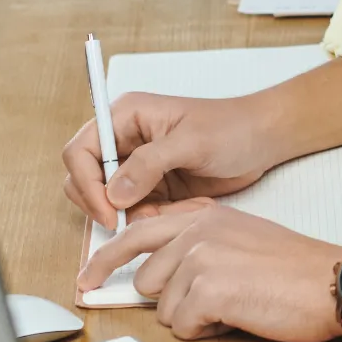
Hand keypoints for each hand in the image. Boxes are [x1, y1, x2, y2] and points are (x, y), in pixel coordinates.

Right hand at [62, 58, 341, 230]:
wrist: (262, 141)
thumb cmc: (231, 127)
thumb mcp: (191, 142)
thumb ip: (150, 164)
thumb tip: (115, 193)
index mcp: (125, 118)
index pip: (80, 151)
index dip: (86, 183)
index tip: (109, 211)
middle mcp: (124, 142)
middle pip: (84, 179)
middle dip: (103, 205)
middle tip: (129, 223)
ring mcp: (137, 167)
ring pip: (108, 202)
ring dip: (134, 215)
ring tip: (173, 210)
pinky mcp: (152, 188)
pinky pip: (136, 213)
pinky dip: (154, 220)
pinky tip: (186, 209)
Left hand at [78, 202, 341, 341]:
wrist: (335, 282)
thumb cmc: (295, 269)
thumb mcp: (242, 239)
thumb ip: (199, 246)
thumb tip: (158, 279)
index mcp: (203, 216)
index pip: (136, 232)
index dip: (106, 260)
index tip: (86, 279)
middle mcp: (195, 231)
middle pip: (145, 278)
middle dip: (171, 300)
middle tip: (206, 306)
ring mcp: (199, 257)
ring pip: (164, 307)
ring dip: (195, 316)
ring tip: (236, 304)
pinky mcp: (208, 289)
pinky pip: (183, 326)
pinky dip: (208, 331)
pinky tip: (238, 316)